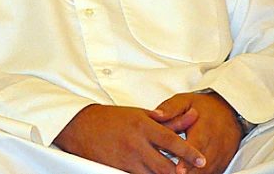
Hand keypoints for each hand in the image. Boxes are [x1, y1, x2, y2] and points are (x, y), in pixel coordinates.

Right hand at [53, 104, 205, 173]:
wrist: (80, 126)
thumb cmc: (111, 118)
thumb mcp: (139, 114)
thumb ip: (166, 119)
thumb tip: (190, 117)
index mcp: (143, 125)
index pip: (171, 140)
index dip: (189, 152)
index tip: (201, 160)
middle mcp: (136, 143)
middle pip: (165, 166)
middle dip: (180, 172)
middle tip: (190, 173)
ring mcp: (126, 158)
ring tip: (173, 173)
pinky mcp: (117, 168)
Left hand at [156, 92, 242, 173]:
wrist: (228, 111)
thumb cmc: (201, 107)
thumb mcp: (183, 100)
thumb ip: (169, 108)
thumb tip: (155, 115)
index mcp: (204, 128)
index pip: (197, 147)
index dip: (188, 161)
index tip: (179, 170)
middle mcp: (216, 144)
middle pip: (203, 165)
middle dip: (189, 172)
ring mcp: (221, 155)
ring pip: (209, 171)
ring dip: (195, 173)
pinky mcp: (223, 162)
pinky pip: (213, 172)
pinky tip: (186, 173)